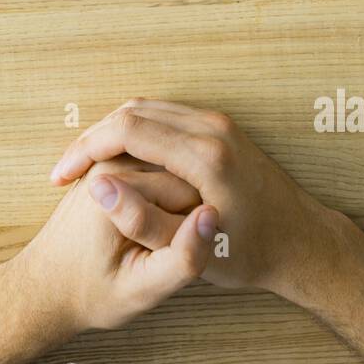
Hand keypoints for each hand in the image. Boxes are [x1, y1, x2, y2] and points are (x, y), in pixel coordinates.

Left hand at [11, 156, 217, 331]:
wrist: (47, 286)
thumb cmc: (92, 294)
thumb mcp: (142, 291)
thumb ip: (183, 259)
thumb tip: (211, 215)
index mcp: (117, 187)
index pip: (192, 193)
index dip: (193, 229)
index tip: (170, 255)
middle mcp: (111, 163)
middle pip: (182, 177)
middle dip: (183, 215)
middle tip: (158, 252)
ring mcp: (109, 161)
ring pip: (172, 173)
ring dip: (172, 206)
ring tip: (149, 242)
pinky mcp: (110, 166)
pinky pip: (156, 174)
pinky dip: (159, 200)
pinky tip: (145, 227)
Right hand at [50, 101, 346, 302]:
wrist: (302, 242)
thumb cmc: (250, 255)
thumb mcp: (195, 252)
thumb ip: (142, 221)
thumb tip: (99, 187)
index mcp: (205, 155)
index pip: (126, 129)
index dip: (85, 149)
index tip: (62, 177)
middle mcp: (212, 128)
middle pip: (132, 112)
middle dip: (91, 139)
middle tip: (64, 172)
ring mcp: (218, 123)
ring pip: (146, 109)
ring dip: (109, 133)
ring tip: (82, 168)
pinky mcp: (219, 127)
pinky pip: (163, 115)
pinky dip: (131, 132)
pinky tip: (115, 162)